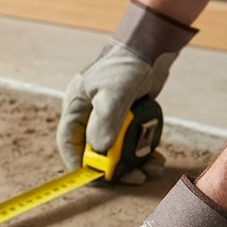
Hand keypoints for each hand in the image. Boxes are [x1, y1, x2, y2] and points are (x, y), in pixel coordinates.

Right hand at [57, 1, 194, 183]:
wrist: (151, 47)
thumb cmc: (126, 64)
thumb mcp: (115, 92)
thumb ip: (106, 121)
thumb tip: (100, 151)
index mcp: (76, 108)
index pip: (69, 142)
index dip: (80, 163)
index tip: (97, 178)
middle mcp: (89, 116)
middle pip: (96, 151)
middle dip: (116, 168)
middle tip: (136, 177)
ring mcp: (110, 118)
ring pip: (116, 150)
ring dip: (134, 162)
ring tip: (153, 168)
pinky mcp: (128, 118)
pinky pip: (132, 142)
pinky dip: (143, 152)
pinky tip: (156, 156)